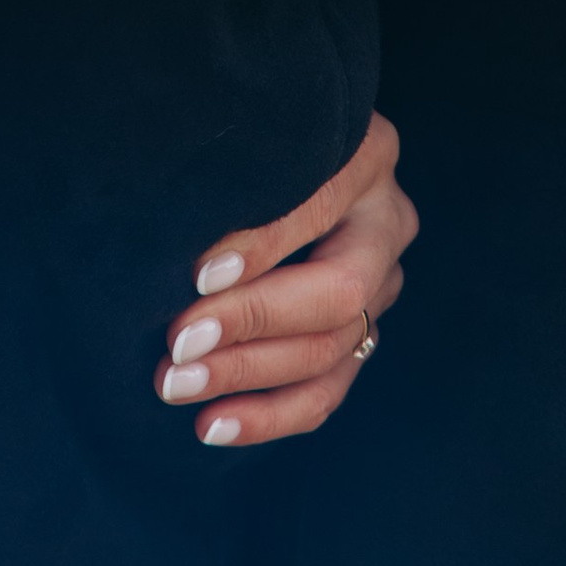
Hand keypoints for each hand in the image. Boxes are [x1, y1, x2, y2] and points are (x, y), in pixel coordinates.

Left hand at [156, 109, 414, 447]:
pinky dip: (268, 414)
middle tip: (178, 345)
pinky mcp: (362, 332)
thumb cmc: (239, 143)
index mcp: (367, 153)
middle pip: (338, 291)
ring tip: (177, 386)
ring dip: (248, 375)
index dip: (263, 246)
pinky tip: (211, 424)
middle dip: (251, 323)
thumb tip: (191, 257)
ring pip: (331, 349)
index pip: (319, 207)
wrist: (273, 162)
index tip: (199, 275)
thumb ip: (230, 180)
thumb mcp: (243, 141)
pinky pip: (326, 390)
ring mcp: (383, 282)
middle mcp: (388, 221)